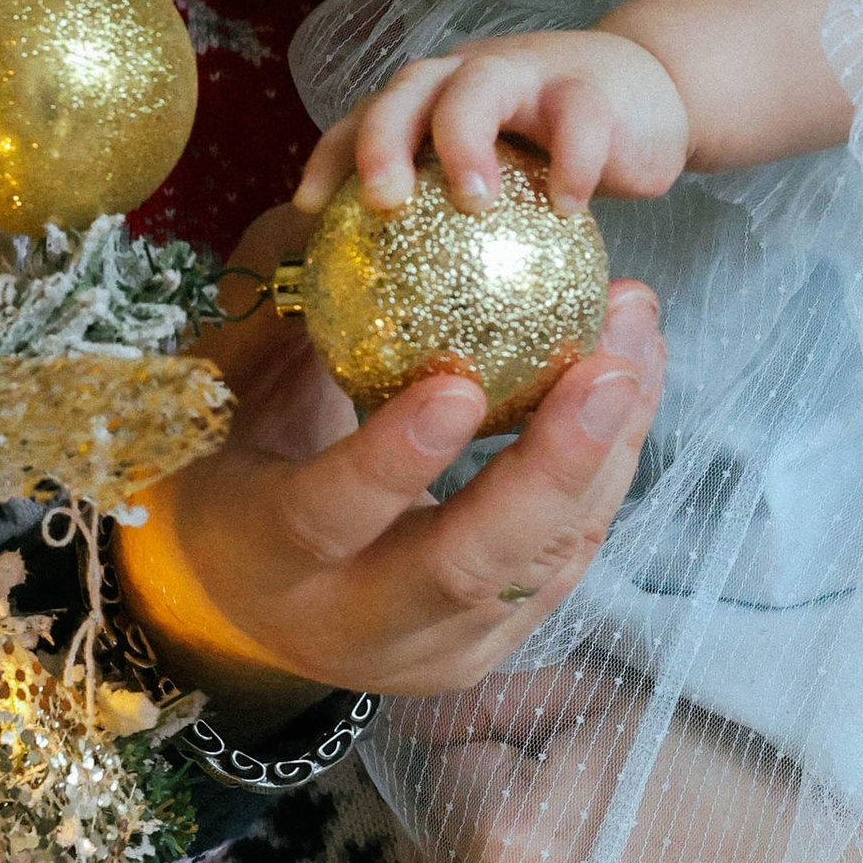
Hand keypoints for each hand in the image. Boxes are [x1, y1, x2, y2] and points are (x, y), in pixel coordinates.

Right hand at [133, 207, 666, 709]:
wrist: (244, 604)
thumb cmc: (234, 470)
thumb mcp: (224, 406)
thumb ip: (276, 326)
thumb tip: (326, 212)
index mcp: (264, 560)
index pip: (328, 516)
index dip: (392, 458)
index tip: (456, 383)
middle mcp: (352, 625)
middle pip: (464, 567)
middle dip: (550, 469)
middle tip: (609, 370)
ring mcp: (434, 650)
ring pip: (539, 565)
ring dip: (606, 454)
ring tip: (639, 344)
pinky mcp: (493, 647)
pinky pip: (567, 558)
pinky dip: (608, 470)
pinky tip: (634, 382)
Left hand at [296, 29, 690, 218]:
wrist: (646, 95)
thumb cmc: (548, 153)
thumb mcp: (492, 181)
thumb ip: (444, 227)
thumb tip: (392, 323)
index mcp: (431, 101)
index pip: (363, 117)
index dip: (330, 156)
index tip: (307, 209)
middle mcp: (467, 78)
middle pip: (409, 88)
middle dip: (384, 139)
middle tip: (381, 199)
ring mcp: (527, 76)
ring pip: (480, 87)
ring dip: (466, 139)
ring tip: (472, 202)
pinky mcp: (591, 90)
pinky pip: (577, 117)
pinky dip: (570, 162)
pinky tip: (568, 210)